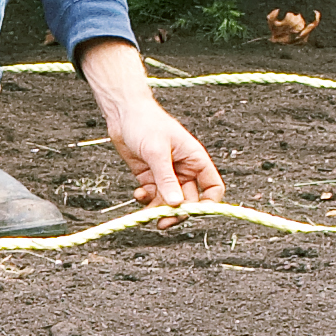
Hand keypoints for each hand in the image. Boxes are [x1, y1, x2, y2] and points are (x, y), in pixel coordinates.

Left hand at [79, 41, 222, 214]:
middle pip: (189, 200)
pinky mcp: (150, 177)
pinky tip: (138, 193)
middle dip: (177, 212)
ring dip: (159, 210)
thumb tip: (177, 203)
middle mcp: (184, 169)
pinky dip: (146, 200)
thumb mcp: (157, 152)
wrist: (123, 115)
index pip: (212, 187)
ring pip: (169, 202)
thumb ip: (166, 179)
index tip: (194, 213)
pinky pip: (153, 196)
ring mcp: (167, 175)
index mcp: (195, 159)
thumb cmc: (145, 123)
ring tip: (146, 214)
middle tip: (163, 220)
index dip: (209, 203)